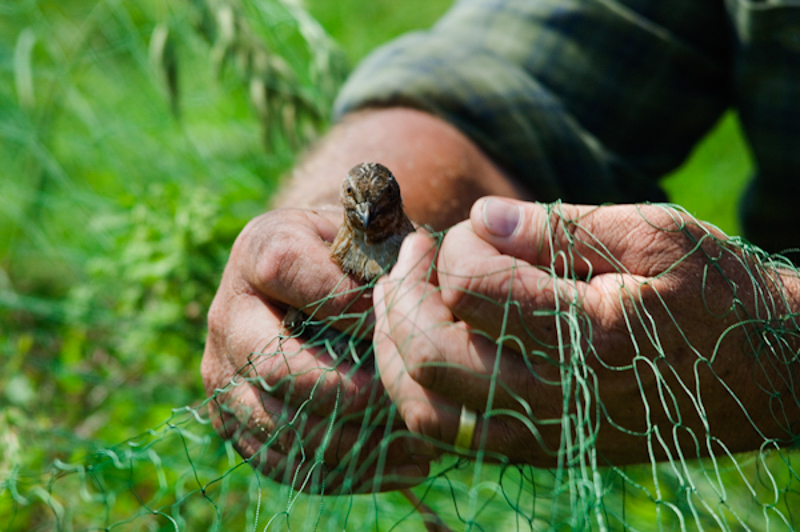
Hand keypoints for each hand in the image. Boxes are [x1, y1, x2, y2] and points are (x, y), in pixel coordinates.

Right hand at [201, 207, 434, 491]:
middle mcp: (228, 314)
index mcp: (258, 252)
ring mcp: (224, 373)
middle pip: (275, 365)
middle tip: (406, 403)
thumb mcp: (365, 234)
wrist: (308, 282)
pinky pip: (281, 462)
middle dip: (349, 390)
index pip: (285, 271)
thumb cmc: (350, 257)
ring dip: (352, 444)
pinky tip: (397, 467)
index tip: (400, 320)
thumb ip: (390, 250)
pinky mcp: (234, 420)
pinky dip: (343, 473)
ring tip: (417, 446)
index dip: (346, 301)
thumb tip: (420, 279)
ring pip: (278, 425)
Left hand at [373, 198, 799, 465]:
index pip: (470, 287)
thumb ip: (559, 228)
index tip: (474, 229)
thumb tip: (482, 219)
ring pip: (424, 407)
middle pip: (429, 354)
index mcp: (591, 332)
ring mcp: (545, 433)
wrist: (767, 375)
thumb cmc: (716, 293)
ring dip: (394, 346)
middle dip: (401, 294)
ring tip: (401, 300)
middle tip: (410, 256)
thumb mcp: (654, 235)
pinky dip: (417, 388)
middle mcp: (559, 396)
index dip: (456, 247)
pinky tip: (423, 345)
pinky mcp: (541, 449)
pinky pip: (451, 434)